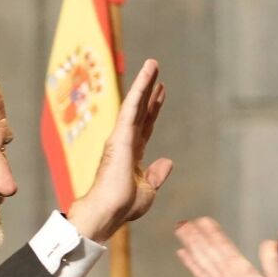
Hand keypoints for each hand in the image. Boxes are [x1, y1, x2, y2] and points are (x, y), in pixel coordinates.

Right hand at [69, 59, 172, 242]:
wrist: (109, 212)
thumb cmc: (123, 206)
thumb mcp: (149, 190)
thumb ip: (157, 174)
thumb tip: (168, 160)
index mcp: (133, 154)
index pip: (146, 126)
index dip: (153, 109)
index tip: (161, 93)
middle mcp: (126, 142)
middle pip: (141, 110)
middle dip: (149, 91)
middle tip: (157, 71)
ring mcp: (121, 137)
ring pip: (135, 104)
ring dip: (144, 83)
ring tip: (153, 64)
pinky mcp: (120, 136)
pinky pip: (131, 108)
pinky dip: (139, 90)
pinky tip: (147, 76)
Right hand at [175, 219, 277, 276]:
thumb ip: (270, 261)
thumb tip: (269, 242)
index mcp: (243, 269)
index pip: (225, 247)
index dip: (214, 234)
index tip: (203, 220)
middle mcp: (229, 273)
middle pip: (210, 250)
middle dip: (197, 236)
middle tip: (182, 222)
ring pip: (205, 258)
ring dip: (192, 244)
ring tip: (180, 230)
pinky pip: (204, 275)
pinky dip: (193, 264)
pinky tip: (183, 253)